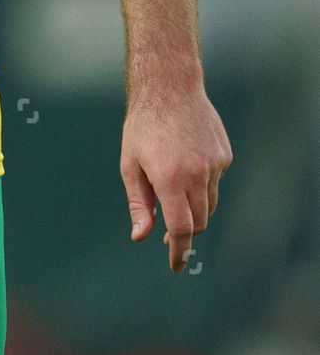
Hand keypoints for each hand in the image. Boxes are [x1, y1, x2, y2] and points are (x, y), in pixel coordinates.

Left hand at [120, 88, 231, 272]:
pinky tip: (187, 164)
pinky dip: (202, 184)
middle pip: (199, 222)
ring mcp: (215, 164)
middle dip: (186, 233)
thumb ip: (139, 203)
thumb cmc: (142, 127)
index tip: (176, 266)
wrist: (169, 88)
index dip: (179, 251)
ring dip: (194, 209)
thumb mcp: (130, 165)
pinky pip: (215, 181)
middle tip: (169, 235)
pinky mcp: (224, 155)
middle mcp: (197, 174)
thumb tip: (141, 236)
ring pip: (210, 203)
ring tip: (174, 195)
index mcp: (170, 179)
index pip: (182, 229)